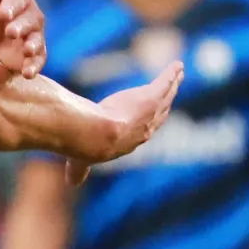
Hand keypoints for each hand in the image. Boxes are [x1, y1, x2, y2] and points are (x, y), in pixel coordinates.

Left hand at [0, 0, 45, 77]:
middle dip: (22, 25)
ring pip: (38, 39)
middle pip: (32, 19)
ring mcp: (35, 35)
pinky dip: (35, 66)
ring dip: (33, 44)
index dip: (12, 5)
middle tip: (10, 32)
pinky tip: (27, 73)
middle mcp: (32, 15)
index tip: (3, 14)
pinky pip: (40, 59)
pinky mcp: (34, 54)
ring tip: (27, 50)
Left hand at [66, 61, 180, 184]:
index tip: (154, 117)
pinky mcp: (150, 97)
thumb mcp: (81, 162)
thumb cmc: (86, 148)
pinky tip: (176, 65)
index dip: (151, 123)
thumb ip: (79, 171)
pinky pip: (164, 82)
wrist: (96, 135)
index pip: (145, 130)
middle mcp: (146, 128)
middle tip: (172, 91)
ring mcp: (150, 112)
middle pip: (161, 111)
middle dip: (167, 101)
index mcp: (131, 141)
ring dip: (172, 84)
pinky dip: (171, 74)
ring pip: (165, 95)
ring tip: (178, 73)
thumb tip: (71, 183)